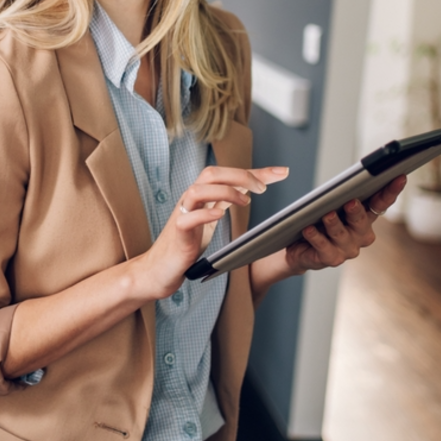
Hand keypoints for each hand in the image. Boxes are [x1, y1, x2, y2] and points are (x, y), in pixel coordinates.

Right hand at [133, 165, 289, 298]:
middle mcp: (190, 200)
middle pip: (211, 173)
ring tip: (244, 201)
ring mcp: (181, 215)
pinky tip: (219, 215)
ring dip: (224, 191)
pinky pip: (187, 218)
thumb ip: (225, 201)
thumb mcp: (210, 218)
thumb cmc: (185, 244)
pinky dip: (204, 213)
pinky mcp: (177, 233)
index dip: (255, 171)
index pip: (227, 174)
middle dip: (240, 175)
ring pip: (198, 190)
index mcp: (201, 196)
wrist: (159, 269)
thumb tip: (249, 187)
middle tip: (263, 188)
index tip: (282, 172)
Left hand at [284, 175, 406, 272]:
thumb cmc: (316, 221)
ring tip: (327, 214)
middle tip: (351, 202)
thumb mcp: (323, 203)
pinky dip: (316, 237)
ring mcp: (347, 248)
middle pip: (361, 221)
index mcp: (363, 217)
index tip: (399, 177)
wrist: (299, 249)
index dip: (390, 191)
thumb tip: (299, 169)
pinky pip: (323, 246)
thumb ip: (328, 190)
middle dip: (357, 211)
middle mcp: (359, 234)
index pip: (380, 203)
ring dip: (334, 224)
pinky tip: (308, 229)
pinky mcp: (331, 258)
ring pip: (341, 234)